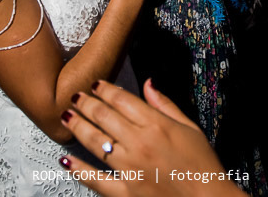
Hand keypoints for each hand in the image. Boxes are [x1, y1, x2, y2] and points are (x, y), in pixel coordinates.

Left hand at [61, 79, 244, 196]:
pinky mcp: (125, 192)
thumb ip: (165, 104)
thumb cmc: (202, 166)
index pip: (122, 100)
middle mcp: (139, 143)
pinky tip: (65, 160)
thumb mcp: (190, 128)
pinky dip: (78, 169)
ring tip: (66, 117)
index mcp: (157, 125)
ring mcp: (130, 168)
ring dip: (77, 126)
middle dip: (86, 103)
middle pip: (104, 116)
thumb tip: (148, 83)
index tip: (95, 84)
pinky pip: (95, 179)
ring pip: (95, 141)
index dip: (104, 89)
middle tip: (75, 96)